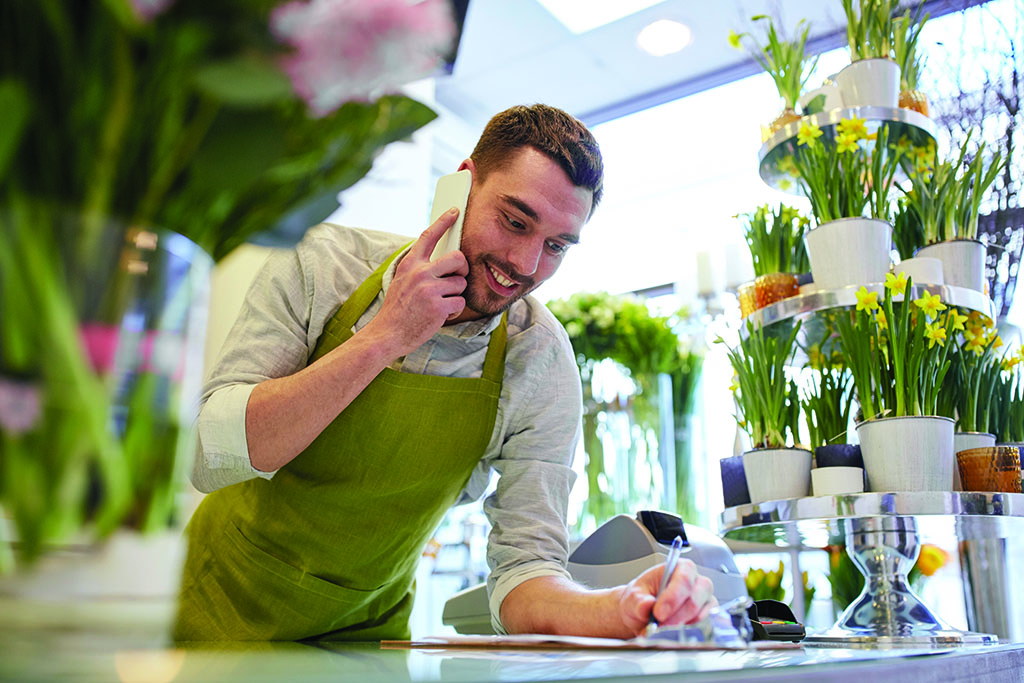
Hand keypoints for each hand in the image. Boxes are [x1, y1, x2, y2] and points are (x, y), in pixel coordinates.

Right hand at [362, 208, 468, 357]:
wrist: (387, 334)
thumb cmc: (398, 309)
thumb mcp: (402, 281)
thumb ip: (420, 269)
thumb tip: (445, 259)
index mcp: (410, 264)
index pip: (428, 236)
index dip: (443, 221)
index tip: (455, 211)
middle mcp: (420, 273)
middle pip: (458, 258)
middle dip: (462, 269)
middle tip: (457, 277)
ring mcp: (429, 289)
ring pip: (460, 283)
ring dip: (455, 295)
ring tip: (439, 303)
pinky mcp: (438, 307)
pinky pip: (460, 302)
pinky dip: (454, 310)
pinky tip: (440, 315)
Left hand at [617, 558, 716, 636]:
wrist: (644, 613)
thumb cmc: (642, 599)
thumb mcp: (633, 597)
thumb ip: (638, 601)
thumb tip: (646, 605)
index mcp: (680, 568)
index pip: (684, 579)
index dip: (673, 597)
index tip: (658, 613)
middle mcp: (697, 582)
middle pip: (694, 600)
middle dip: (675, 617)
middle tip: (658, 626)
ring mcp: (704, 600)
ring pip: (699, 616)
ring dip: (678, 627)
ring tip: (660, 630)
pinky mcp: (707, 617)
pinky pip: (702, 628)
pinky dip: (685, 634)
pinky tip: (671, 633)